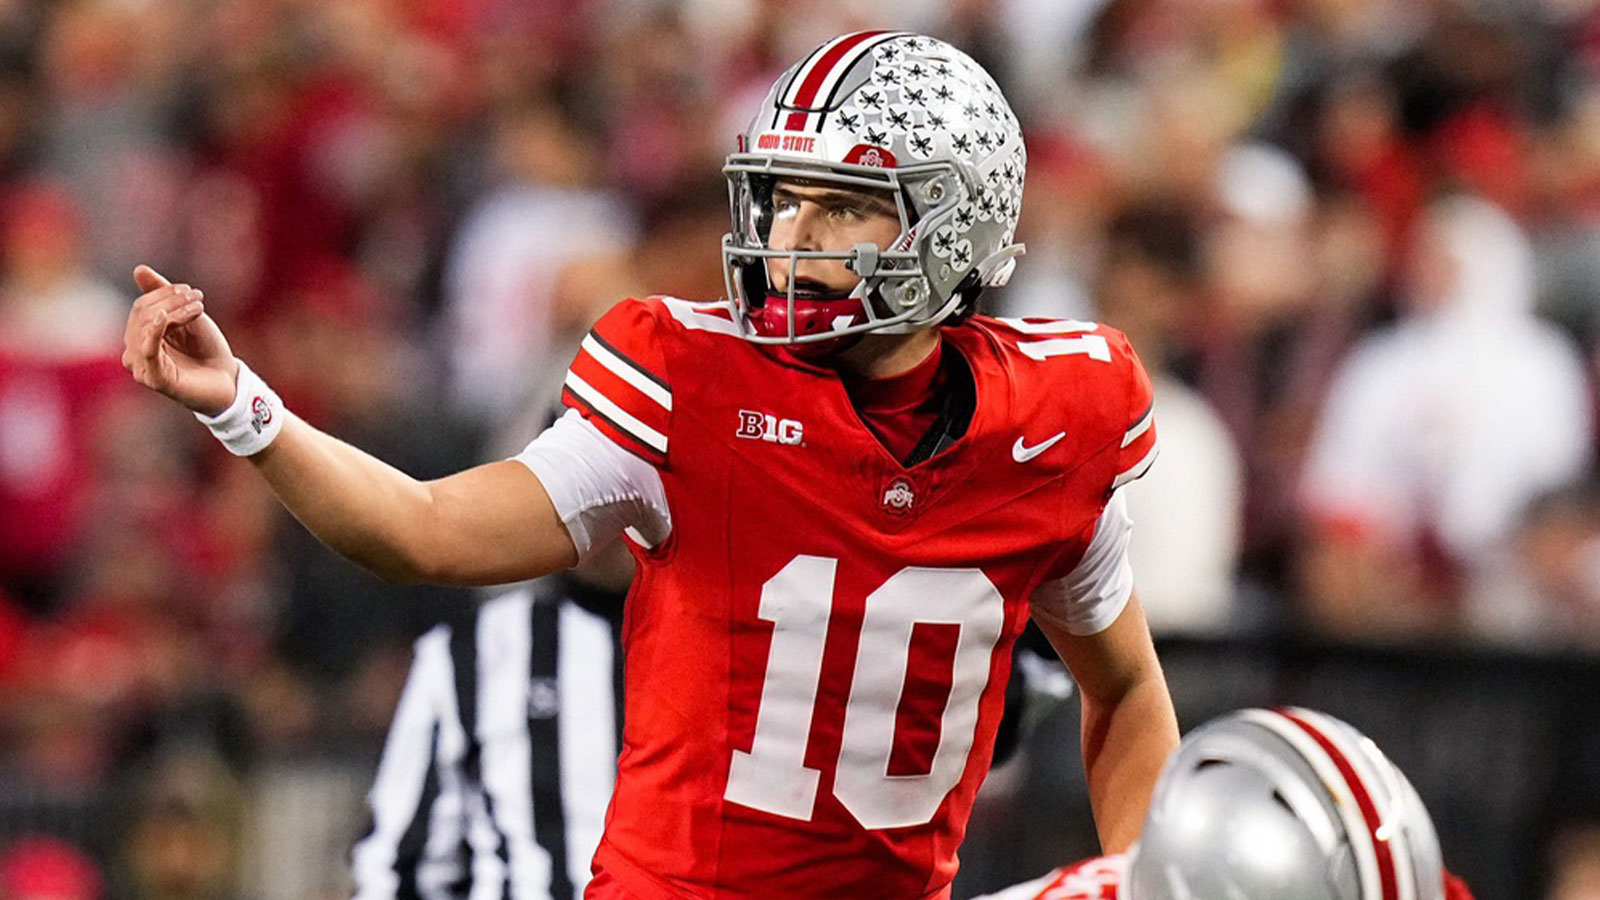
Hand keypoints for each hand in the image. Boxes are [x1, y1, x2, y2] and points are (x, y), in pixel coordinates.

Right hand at [122, 265, 239, 415]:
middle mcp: (135, 353)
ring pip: (146, 327)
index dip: (164, 294)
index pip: (141, 306)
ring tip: (198, 308)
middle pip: (142, 314)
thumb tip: (139, 269)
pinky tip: (170, 317)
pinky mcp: (155, 379)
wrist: (228, 380)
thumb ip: (162, 294)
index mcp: (140, 337)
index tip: (190, 290)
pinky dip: (157, 330)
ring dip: (175, 311)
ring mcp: (143, 367)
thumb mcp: (186, 316)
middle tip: (197, 297)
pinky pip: (147, 351)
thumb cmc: (206, 349)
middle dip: (170, 301)